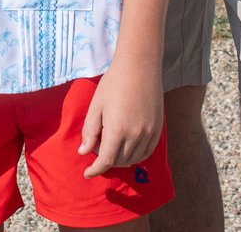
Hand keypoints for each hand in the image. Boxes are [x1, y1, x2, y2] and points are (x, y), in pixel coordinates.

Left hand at [78, 59, 163, 177]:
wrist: (139, 66)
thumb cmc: (114, 83)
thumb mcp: (96, 105)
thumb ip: (90, 130)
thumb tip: (83, 152)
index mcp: (117, 129)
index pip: (105, 161)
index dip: (95, 170)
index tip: (88, 173)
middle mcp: (135, 135)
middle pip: (119, 161)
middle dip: (106, 160)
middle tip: (97, 147)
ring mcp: (149, 133)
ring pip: (133, 159)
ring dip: (120, 160)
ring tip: (111, 146)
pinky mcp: (158, 129)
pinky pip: (147, 152)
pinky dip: (136, 155)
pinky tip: (128, 148)